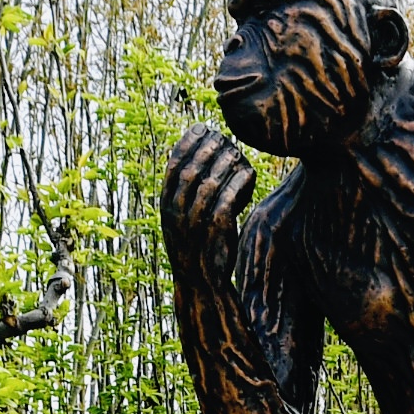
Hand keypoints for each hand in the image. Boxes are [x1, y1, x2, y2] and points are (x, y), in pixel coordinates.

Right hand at [162, 129, 253, 247]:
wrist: (201, 285)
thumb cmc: (198, 248)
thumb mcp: (184, 220)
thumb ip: (186, 195)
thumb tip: (198, 163)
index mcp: (166, 207)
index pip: (172, 167)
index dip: (185, 144)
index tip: (199, 128)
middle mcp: (176, 214)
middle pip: (190, 171)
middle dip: (205, 149)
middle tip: (220, 134)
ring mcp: (195, 224)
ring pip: (208, 184)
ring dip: (222, 163)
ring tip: (235, 150)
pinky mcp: (216, 234)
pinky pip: (226, 202)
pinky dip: (236, 185)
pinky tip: (247, 173)